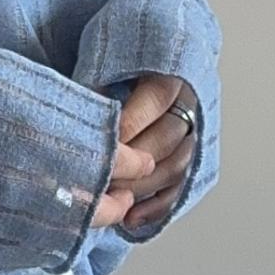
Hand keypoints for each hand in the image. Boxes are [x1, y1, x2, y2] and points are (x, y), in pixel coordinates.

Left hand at [94, 72, 198, 230]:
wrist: (141, 59)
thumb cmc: (115, 59)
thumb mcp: (106, 55)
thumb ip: (98, 77)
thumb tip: (80, 107)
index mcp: (173, 69)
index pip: (156, 99)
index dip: (126, 125)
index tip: (97, 143)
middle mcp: (190, 101)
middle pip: (168, 138)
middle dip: (131, 162)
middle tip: (99, 177)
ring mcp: (195, 132)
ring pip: (176, 166)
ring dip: (141, 187)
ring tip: (110, 199)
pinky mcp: (191, 159)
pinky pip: (180, 188)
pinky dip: (156, 207)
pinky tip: (132, 218)